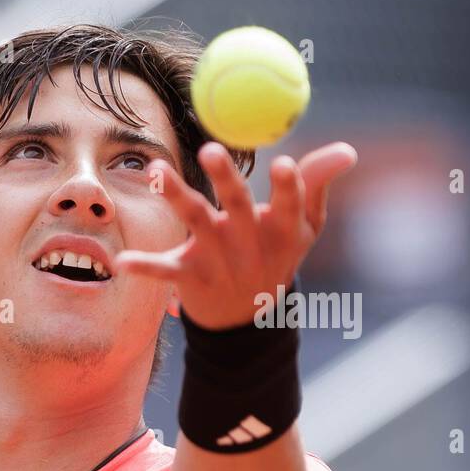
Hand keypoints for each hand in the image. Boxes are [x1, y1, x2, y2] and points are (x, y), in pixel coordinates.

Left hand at [112, 140, 357, 329]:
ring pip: (195, 222)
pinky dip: (144, 268)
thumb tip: (349, 150)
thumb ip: (318, 184)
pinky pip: (164, 271)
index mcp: (281, 232)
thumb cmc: (276, 256)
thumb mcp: (305, 228)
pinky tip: (120, 262)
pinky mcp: (188, 276)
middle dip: (226, 179)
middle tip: (211, 150)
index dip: (288, 188)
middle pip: (238, 207)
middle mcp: (249, 244)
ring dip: (176, 196)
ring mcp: (218, 261)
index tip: (285, 164)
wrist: (246, 320)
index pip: (289, 207)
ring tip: (156, 172)